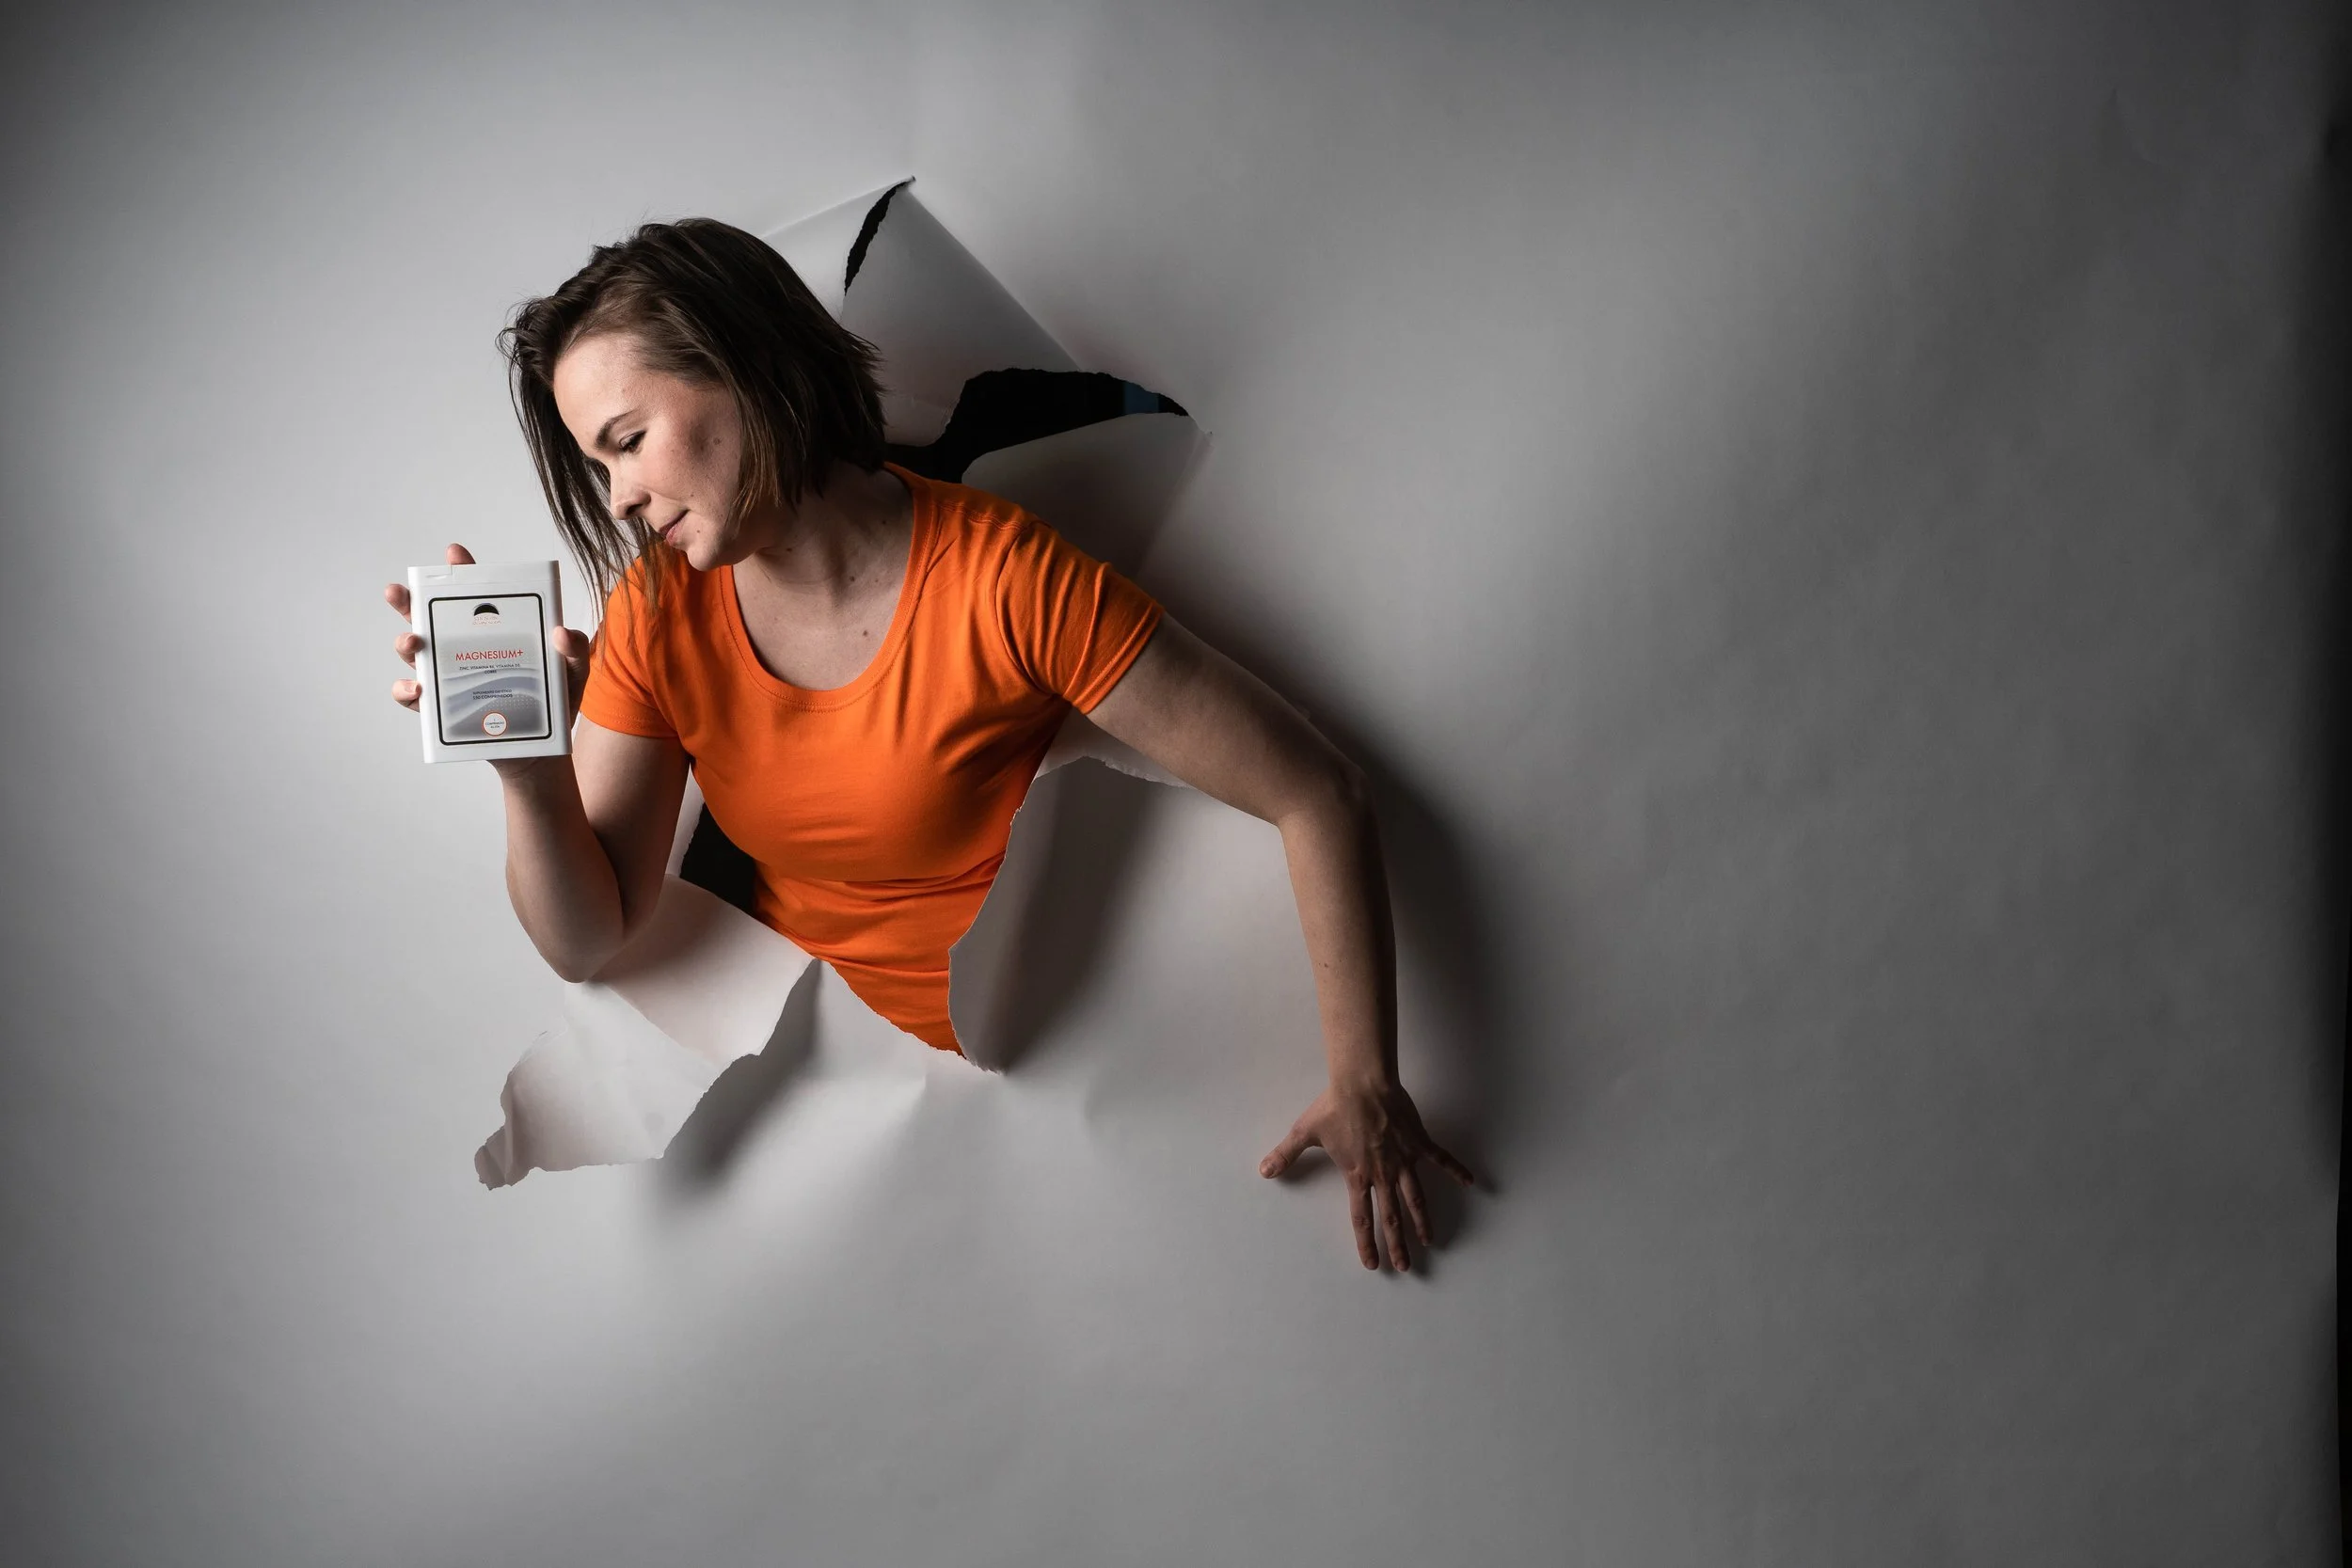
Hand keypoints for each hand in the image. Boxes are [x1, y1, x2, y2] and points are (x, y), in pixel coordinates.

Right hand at [384, 543, 590, 772]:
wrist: (542, 749)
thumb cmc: (555, 701)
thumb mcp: (572, 671)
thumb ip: (573, 650)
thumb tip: (561, 632)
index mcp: (492, 630)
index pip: (473, 595)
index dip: (460, 572)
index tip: (453, 554)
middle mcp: (463, 647)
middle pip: (427, 617)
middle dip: (408, 601)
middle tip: (398, 591)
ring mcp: (448, 676)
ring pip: (415, 653)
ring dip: (405, 643)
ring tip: (412, 642)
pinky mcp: (442, 709)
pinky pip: (414, 698)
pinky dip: (407, 692)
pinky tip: (418, 690)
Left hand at [1260, 1076, 1474, 1272]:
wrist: (1363, 1082)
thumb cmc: (1334, 1106)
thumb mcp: (1305, 1132)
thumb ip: (1286, 1154)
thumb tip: (1263, 1170)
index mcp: (1357, 1175)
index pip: (1362, 1217)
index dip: (1367, 1242)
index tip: (1373, 1263)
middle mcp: (1383, 1173)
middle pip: (1392, 1216)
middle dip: (1398, 1244)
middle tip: (1406, 1266)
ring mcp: (1404, 1159)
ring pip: (1416, 1197)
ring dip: (1422, 1221)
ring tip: (1429, 1241)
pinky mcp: (1419, 1141)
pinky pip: (1441, 1159)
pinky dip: (1455, 1170)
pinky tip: (1470, 1182)